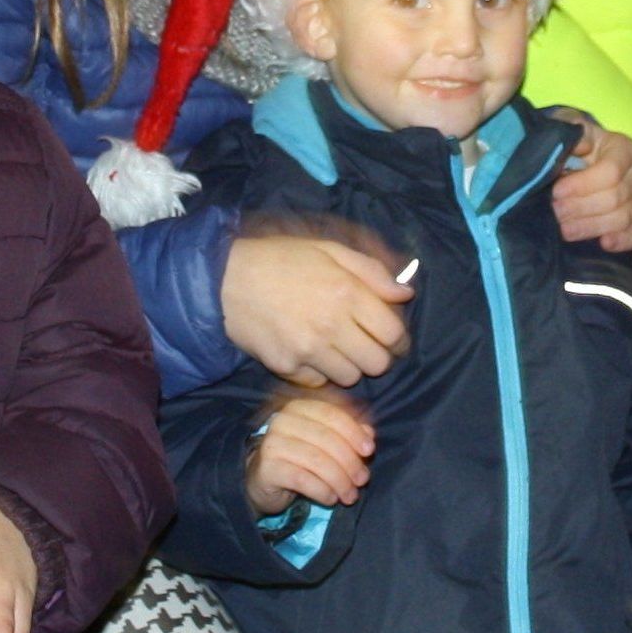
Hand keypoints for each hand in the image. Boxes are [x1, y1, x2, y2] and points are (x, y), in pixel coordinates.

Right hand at [222, 231, 414, 387]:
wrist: (226, 280)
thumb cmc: (281, 260)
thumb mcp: (328, 250)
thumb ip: (371, 271)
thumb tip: (405, 294)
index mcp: (347, 292)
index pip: (393, 333)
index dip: (396, 338)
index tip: (389, 337)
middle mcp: (332, 325)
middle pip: (378, 363)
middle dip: (376, 355)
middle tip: (363, 344)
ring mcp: (308, 350)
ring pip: (350, 377)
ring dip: (349, 365)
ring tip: (334, 347)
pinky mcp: (287, 366)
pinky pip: (319, 382)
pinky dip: (319, 372)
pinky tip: (309, 353)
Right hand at [245, 390, 375, 518]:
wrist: (263, 480)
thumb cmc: (299, 458)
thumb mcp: (325, 443)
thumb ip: (346, 434)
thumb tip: (368, 434)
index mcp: (299, 407)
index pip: (331, 414)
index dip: (353, 432)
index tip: (369, 450)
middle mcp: (283, 420)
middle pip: (326, 438)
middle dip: (350, 461)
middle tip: (362, 480)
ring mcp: (272, 443)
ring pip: (317, 460)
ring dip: (340, 480)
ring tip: (350, 495)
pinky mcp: (267, 468)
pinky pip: (303, 479)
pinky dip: (323, 490)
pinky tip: (331, 499)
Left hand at [549, 115, 631, 250]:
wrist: (573, 161)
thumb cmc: (569, 142)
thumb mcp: (566, 126)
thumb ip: (572, 129)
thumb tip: (581, 143)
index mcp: (624, 149)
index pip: (611, 171)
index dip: (582, 184)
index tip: (556, 191)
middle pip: (615, 198)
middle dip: (581, 208)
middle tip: (555, 212)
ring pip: (622, 218)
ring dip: (591, 226)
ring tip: (564, 229)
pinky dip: (622, 241)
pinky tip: (603, 244)